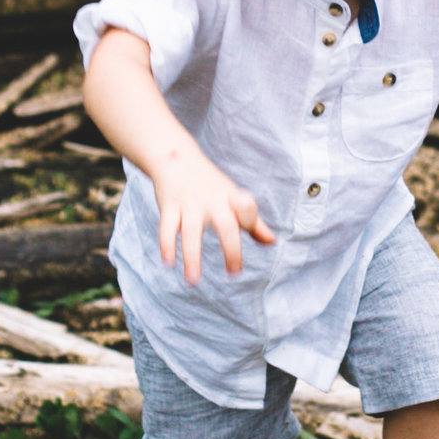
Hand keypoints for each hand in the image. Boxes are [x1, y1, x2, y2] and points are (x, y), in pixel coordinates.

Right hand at [148, 154, 274, 284]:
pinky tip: (168, 263)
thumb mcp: (233, 197)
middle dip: (231, 249)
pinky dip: (166, 244)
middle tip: (234, 272)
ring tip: (193, 280)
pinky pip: (166, 227)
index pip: (247, 207)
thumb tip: (272, 242)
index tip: (252, 233)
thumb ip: (253, 222)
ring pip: (191, 231)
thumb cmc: (210, 184)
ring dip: (192, 257)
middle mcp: (212, 201)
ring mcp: (190, 204)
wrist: (176, 157)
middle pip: (225, 225)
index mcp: (230, 198)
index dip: (251, 219)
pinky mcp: (169, 206)